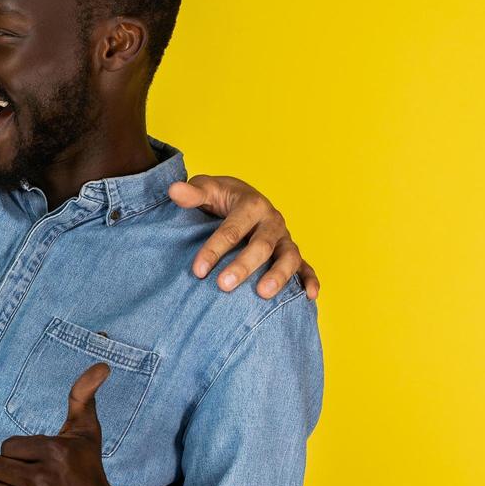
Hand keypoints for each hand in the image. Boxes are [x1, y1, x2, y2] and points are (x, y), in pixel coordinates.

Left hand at [0, 363, 122, 485]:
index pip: (6, 447)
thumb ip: (83, 396)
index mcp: (53, 452)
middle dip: (8, 471)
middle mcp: (41, 479)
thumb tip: (101, 365)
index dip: (19, 454)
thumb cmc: (87, 472)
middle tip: (29, 478)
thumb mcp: (86, 433)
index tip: (38, 462)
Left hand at [168, 175, 319, 299]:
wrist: (241, 197)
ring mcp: (284, 238)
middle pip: (261, 245)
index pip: (232, 229)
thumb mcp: (206, 189)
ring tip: (263, 294)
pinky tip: (309, 296)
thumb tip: (174, 190)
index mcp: (252, 204)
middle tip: (223, 286)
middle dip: (243, 266)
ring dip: (279, 275)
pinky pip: (307, 266)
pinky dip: (310, 280)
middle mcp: (272, 221)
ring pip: (289, 257)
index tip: (198, 270)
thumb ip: (192, 193)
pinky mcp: (291, 252)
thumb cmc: (221, 196)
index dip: (214, 249)